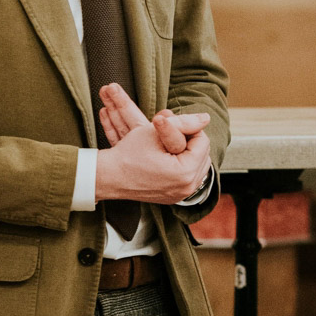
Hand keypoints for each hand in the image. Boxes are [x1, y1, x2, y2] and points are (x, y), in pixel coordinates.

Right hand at [94, 85, 211, 206]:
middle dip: (190, 140)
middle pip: (202, 154)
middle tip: (173, 133)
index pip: (202, 141)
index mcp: (185, 172)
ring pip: (198, 166)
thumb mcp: (156, 130)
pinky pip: (189, 178)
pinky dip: (183, 165)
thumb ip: (184, 122)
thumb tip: (206, 117)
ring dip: (188, 152)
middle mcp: (187, 188)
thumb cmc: (129, 152)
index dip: (188, 128)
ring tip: (172, 143)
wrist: (110, 176)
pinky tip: (171, 156)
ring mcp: (180, 195)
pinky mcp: (174, 198)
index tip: (173, 125)